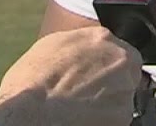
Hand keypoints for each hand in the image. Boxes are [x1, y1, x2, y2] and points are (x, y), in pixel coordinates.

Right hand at [0, 26, 143, 125]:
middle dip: (111, 81)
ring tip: (82, 108)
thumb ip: (77, 44)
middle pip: (125, 70)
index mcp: (100, 37)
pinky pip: (119, 116)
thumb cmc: (30, 83)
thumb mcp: (51, 46)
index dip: (102, 63)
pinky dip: (106, 119)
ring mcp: (124, 87)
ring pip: (124, 94)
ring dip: (109, 100)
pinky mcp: (124, 115)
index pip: (114, 47)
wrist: (29, 113)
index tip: (92, 74)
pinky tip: (85, 118)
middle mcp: (119, 59)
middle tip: (87, 93)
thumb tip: (82, 51)